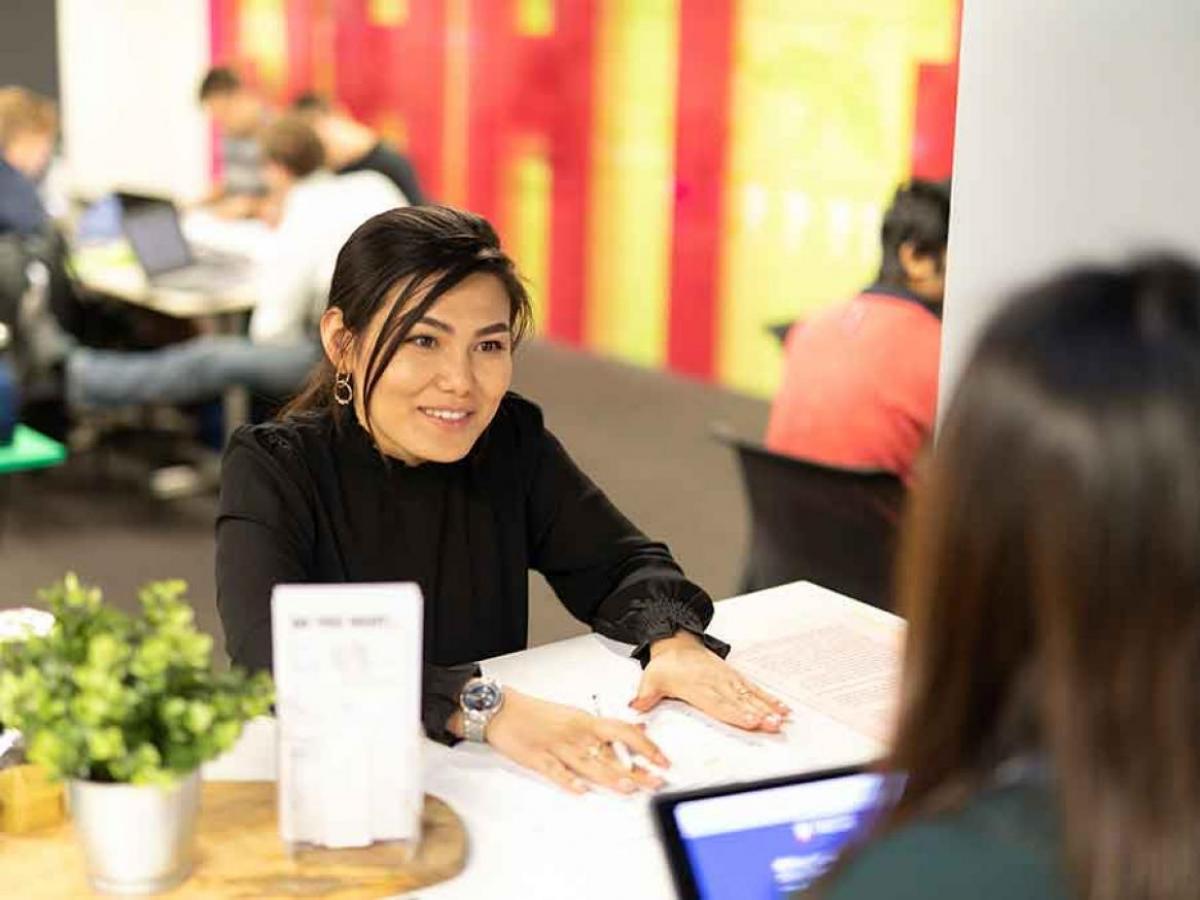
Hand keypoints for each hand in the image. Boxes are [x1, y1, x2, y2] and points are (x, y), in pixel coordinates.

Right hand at [482, 689, 669, 794]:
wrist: (502, 710)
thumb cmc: (538, 713)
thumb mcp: (576, 715)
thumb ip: (606, 727)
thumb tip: (637, 729)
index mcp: (585, 721)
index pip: (623, 731)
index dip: (645, 745)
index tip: (661, 759)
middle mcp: (575, 734)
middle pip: (610, 752)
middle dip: (635, 769)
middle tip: (655, 781)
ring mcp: (557, 747)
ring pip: (588, 763)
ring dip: (610, 776)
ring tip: (628, 787)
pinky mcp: (538, 759)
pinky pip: (556, 771)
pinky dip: (569, 781)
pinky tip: (581, 790)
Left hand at [632, 631, 790, 731]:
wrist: (676, 643)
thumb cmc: (666, 665)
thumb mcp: (650, 678)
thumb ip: (645, 696)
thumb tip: (635, 708)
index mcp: (696, 686)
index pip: (718, 703)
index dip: (734, 713)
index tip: (750, 721)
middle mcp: (715, 682)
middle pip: (738, 701)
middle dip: (757, 714)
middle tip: (772, 725)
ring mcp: (728, 679)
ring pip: (750, 695)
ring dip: (767, 708)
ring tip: (780, 719)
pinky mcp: (735, 678)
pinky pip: (754, 688)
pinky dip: (769, 698)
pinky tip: (782, 709)